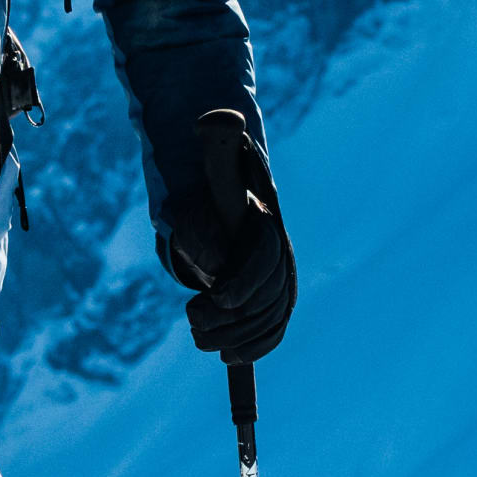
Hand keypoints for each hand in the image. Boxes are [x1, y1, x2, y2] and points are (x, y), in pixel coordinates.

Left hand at [152, 108, 293, 360]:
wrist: (236, 210)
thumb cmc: (224, 188)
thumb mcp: (217, 165)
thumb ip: (217, 144)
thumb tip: (214, 117)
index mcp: (269, 231)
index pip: (265, 264)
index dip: (241, 285)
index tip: (212, 301)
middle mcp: (283, 261)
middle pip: (266, 302)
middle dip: (230, 320)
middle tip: (194, 321)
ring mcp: (281, 286)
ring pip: (267, 323)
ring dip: (234, 339)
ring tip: (201, 337)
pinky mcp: (272, 305)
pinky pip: (272, 333)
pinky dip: (255, 350)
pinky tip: (230, 358)